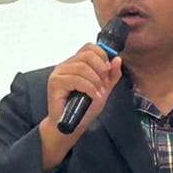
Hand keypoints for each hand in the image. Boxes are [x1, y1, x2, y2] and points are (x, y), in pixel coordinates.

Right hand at [39, 43, 122, 167]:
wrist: (72, 126)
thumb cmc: (84, 108)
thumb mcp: (103, 89)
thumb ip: (111, 75)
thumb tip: (117, 59)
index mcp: (76, 62)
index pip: (90, 47)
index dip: (103, 57)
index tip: (107, 72)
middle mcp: (66, 64)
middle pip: (88, 55)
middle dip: (101, 70)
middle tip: (103, 85)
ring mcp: (59, 72)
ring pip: (83, 68)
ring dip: (96, 82)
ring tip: (98, 94)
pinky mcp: (55, 82)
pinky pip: (76, 79)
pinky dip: (89, 88)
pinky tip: (92, 97)